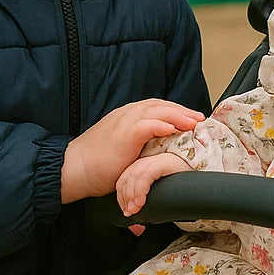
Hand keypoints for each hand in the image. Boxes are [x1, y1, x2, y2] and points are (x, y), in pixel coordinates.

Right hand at [60, 100, 203, 203]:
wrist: (74, 169)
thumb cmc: (96, 165)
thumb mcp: (123, 151)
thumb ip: (140, 149)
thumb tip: (156, 162)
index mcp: (127, 117)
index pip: (156, 107)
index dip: (176, 111)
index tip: (192, 119)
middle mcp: (127, 115)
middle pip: (160, 105)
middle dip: (182, 110)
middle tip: (200, 118)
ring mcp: (124, 122)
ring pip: (157, 111)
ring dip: (178, 115)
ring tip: (195, 122)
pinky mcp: (123, 134)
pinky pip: (146, 125)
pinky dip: (162, 124)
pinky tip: (175, 129)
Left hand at [117, 153, 191, 216]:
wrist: (199, 181)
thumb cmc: (181, 187)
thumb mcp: (158, 191)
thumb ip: (145, 196)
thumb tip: (132, 212)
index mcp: (142, 167)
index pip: (123, 180)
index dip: (121, 196)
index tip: (126, 211)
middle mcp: (146, 162)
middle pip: (126, 179)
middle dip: (125, 198)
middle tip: (130, 212)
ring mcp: (154, 161)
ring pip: (133, 178)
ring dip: (132, 196)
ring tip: (135, 210)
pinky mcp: (162, 163)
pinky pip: (145, 176)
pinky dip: (140, 191)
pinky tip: (141, 202)